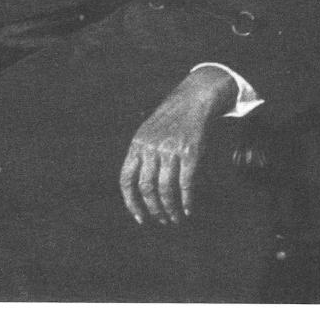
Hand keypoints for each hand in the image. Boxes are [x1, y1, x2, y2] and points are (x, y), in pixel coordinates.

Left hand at [119, 67, 235, 225]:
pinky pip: (185, 183)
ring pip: (165, 189)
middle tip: (162, 220)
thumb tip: (140, 190)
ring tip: (175, 218)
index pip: (126, 179)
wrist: (193, 100)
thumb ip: (142, 157)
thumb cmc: (170, 121)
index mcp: (137, 145)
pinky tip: (188, 208)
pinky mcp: (189, 152)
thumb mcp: (148, 134)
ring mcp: (170, 150)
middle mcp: (151, 148)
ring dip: (170, 209)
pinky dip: (187, 200)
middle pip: (146, 187)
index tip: (139, 218)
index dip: (131, 202)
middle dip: (153, 209)